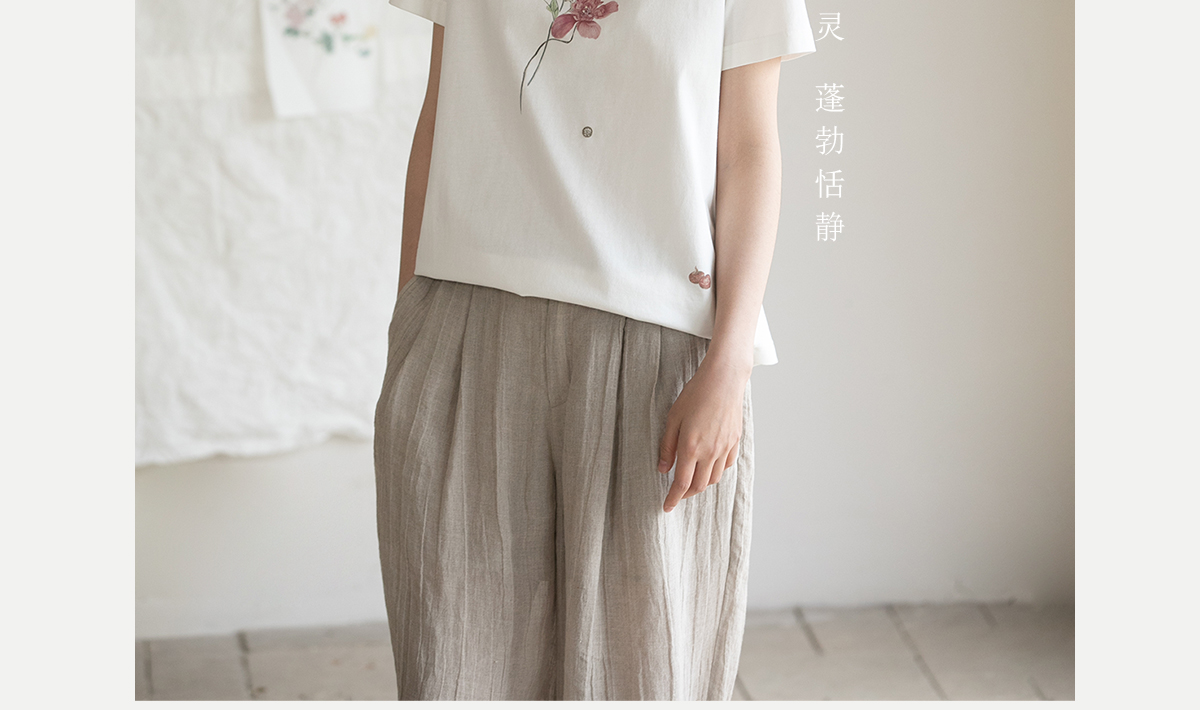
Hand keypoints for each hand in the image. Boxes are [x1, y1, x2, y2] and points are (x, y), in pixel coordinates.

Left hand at [657, 357, 749, 512]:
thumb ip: (667, 446)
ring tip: (691, 481)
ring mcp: (724, 448)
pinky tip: (708, 467)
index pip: (681, 483)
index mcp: (691, 447)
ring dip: (701, 485)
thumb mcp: (672, 418)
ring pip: (713, 479)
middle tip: (676, 495)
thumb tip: (663, 469)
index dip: (673, 498)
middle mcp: (710, 452)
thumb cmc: (695, 395)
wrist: (723, 380)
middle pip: (698, 485)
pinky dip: (716, 472)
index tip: (667, 507)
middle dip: (686, 494)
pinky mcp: (734, 442)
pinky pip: (725, 466)